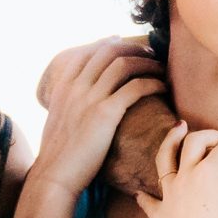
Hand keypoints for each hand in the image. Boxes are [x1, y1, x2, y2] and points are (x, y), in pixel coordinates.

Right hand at [29, 41, 165, 197]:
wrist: (55, 175)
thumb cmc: (58, 155)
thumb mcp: (57, 119)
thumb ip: (68, 103)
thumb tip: (78, 102)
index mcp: (63, 86)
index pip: (88, 51)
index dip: (108, 43)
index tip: (122, 42)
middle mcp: (76, 86)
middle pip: (108, 51)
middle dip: (132, 47)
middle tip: (149, 52)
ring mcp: (90, 98)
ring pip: (124, 64)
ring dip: (146, 62)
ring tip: (160, 67)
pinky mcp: (106, 113)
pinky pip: (136, 87)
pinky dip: (153, 83)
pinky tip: (162, 88)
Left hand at [137, 124, 217, 217]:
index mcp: (208, 172)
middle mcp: (185, 176)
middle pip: (195, 142)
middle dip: (210, 136)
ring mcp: (168, 194)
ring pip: (165, 158)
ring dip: (171, 140)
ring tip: (178, 128)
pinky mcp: (159, 215)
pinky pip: (150, 200)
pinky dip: (147, 195)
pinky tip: (141, 193)